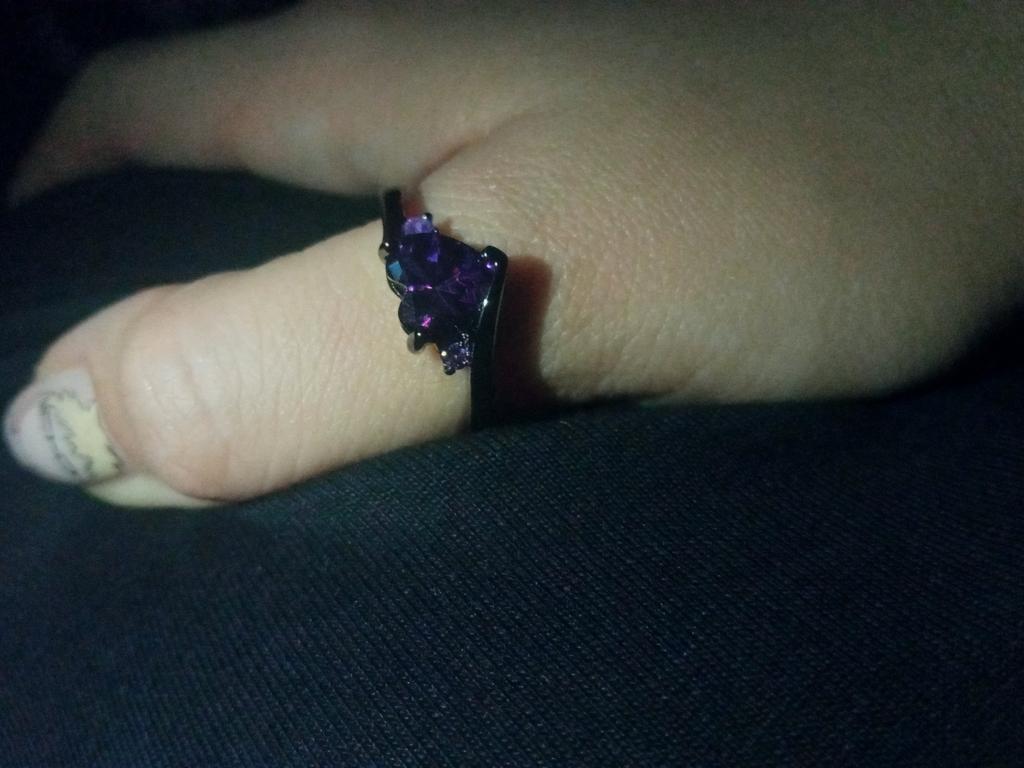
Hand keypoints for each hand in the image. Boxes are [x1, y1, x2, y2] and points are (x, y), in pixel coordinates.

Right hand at [4, 3, 1022, 506]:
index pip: (133, 126)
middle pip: (217, 175)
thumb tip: (72, 429)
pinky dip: (377, 334)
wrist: (983, 147)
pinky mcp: (581, 194)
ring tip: (226, 439)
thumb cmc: (768, 200)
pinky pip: (432, 264)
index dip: (48, 222)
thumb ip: (296, 358)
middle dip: (143, 281)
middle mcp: (418, 90)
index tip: (11, 336)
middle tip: (116, 419)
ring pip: (325, 223)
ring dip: (260, 316)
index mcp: (361, 82)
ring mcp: (506, 132)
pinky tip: (386, 412)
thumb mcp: (510, 287)